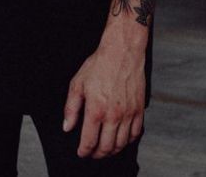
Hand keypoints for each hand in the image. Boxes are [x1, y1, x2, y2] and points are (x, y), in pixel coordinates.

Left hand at [63, 41, 144, 158]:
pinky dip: (127, 141)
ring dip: (112, 150)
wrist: (122, 51)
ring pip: (121, 144)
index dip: (84, 151)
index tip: (82, 152)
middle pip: (106, 147)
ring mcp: (128, 114)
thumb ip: (71, 108)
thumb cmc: (100, 64)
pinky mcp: (138, 110)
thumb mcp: (77, 83)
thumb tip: (67, 126)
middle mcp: (113, 115)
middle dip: (97, 154)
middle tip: (93, 152)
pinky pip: (135, 134)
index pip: (89, 141)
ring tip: (105, 148)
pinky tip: (121, 138)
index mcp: (96, 110)